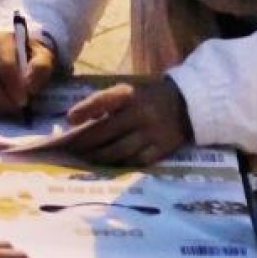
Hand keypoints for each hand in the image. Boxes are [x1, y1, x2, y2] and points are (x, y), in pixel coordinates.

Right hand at [0, 33, 55, 115]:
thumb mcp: (44, 57)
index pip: (4, 65)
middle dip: (4, 99)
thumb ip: (40, 68)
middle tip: (18, 109)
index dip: (14, 86)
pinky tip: (0, 109)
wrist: (20, 55)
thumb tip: (27, 87)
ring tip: (11, 110)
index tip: (24, 100)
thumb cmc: (32, 56)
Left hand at [63, 79, 192, 165]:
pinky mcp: (162, 148)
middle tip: (70, 150)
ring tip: (85, 160)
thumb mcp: (127, 92)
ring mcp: (153, 132)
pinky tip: (109, 165)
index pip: (103, 100)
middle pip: (106, 131)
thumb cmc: (146, 98)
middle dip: (85, 142)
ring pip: (119, 150)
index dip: (85, 109)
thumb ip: (103, 103)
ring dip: (99, 157)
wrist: (186, 104)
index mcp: (130, 94)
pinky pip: (136, 161)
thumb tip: (74, 120)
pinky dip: (120, 163)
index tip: (69, 120)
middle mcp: (141, 112)